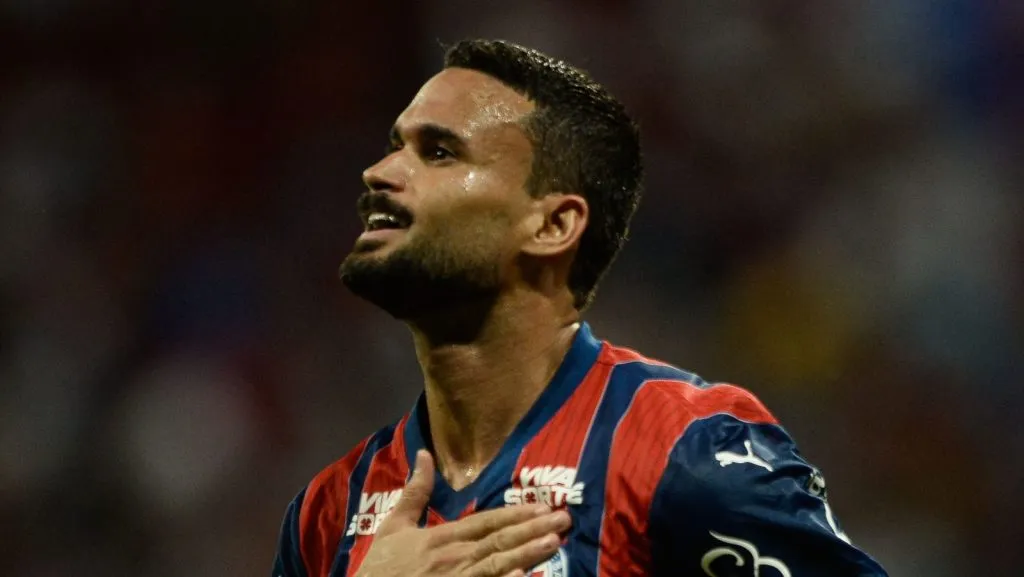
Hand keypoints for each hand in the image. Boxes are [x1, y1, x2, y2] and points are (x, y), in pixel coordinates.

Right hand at [354, 450, 570, 576]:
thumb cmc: (380, 567)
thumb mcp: (393, 526)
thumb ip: (415, 492)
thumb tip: (424, 453)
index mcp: (441, 538)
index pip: (486, 522)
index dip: (515, 514)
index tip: (542, 506)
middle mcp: (453, 559)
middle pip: (499, 542)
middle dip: (534, 530)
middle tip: (565, 519)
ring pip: (498, 566)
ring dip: (527, 555)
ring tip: (554, 543)